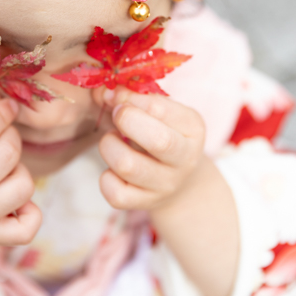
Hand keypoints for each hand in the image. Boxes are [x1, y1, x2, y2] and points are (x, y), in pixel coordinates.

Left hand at [96, 88, 206, 211]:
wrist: (181, 183)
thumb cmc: (165, 135)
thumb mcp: (162, 114)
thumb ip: (135, 99)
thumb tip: (103, 92)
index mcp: (193, 128)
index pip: (160, 109)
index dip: (130, 98)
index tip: (117, 95)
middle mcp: (185, 159)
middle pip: (157, 140)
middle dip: (126, 120)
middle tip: (117, 115)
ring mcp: (165, 185)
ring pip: (127, 165)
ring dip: (109, 146)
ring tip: (113, 140)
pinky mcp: (144, 203)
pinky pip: (115, 193)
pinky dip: (105, 178)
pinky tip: (112, 169)